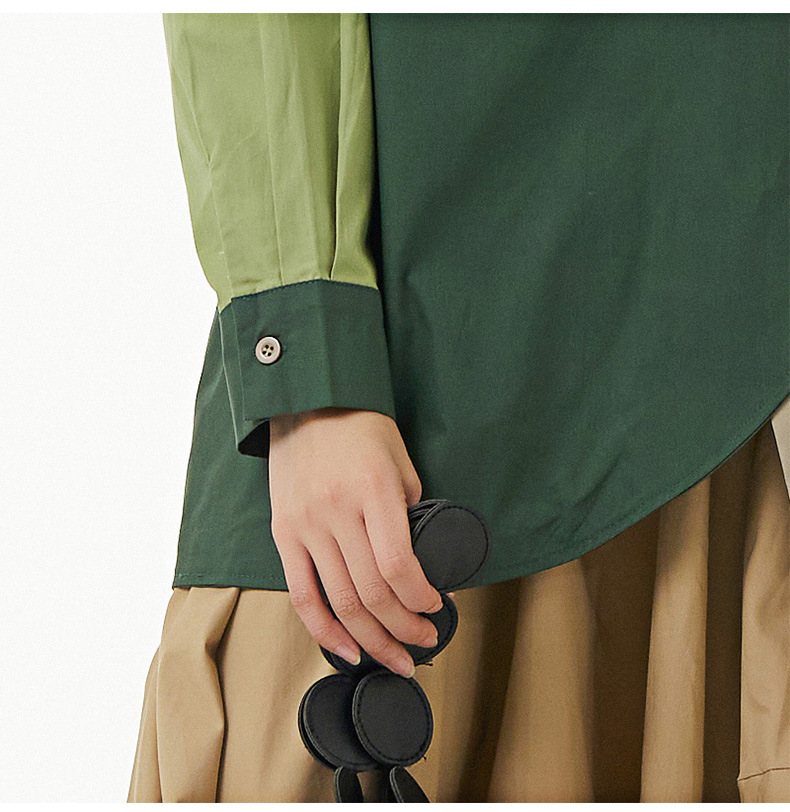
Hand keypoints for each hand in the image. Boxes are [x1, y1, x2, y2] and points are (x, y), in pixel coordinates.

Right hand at [268, 407, 442, 676]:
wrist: (307, 401)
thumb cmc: (361, 428)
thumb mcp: (400, 461)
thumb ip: (409, 511)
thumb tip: (416, 561)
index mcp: (373, 492)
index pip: (399, 567)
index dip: (420, 600)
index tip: (437, 608)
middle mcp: (336, 512)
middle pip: (371, 593)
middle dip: (403, 629)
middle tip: (423, 644)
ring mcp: (306, 526)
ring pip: (339, 602)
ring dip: (371, 640)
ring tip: (394, 658)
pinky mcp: (284, 534)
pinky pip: (301, 595)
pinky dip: (325, 630)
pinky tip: (346, 651)